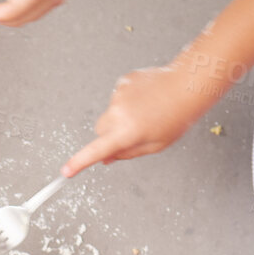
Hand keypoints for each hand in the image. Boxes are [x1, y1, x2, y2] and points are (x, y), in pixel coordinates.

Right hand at [63, 64, 198, 176]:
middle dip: (111, 136)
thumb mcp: (155, 145)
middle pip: (100, 131)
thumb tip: (108, 158)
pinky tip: (146, 100)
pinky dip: (128, 102)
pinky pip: (118, 98)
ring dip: (122, 117)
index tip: (66, 172)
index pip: (96, 151)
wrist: (187, 85)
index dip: (79, 162)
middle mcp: (118, 113)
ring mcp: (118, 95)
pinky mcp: (122, 82)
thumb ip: (128, 153)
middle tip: (134, 133)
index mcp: (127, 132)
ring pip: (110, 114)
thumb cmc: (177, 116)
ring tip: (147, 113)